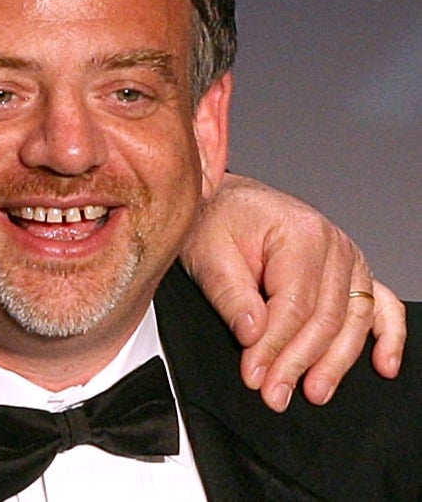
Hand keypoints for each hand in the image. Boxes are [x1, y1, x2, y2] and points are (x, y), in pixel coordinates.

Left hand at [179, 173, 405, 411]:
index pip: (294, 306)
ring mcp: (347, 258)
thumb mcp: (207, 253)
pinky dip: (388, 336)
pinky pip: (380, 305)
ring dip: (336, 362)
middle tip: (275, 394)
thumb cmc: (215, 221)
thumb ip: (231, 295)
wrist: (223, 200)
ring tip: (314, 392)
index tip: (254, 376)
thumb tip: (254, 335)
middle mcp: (334, 245)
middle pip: (325, 318)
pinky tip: (383, 365)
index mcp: (300, 234)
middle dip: (299, 362)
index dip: (274, 347)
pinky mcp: (349, 271)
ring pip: (353, 320)